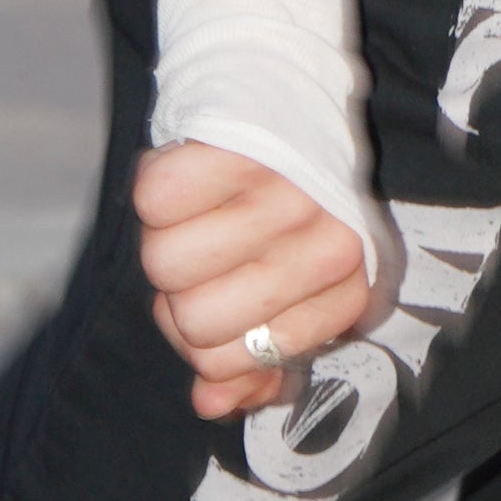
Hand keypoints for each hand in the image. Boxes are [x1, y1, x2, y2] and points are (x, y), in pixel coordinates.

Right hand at [132, 141, 373, 420]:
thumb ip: (254, 362)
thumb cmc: (288, 209)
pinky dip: (160, 194)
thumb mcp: (293, 295)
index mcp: (346, 285)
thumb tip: (209, 403)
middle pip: (195, 324)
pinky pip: (153, 200)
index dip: (214, 342)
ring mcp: (281, 194)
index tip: (230, 309)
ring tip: (199, 224)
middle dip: (183, 301)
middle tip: (207, 267)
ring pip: (165, 267)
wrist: (297, 98)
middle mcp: (324, 243)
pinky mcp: (236, 149)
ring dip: (167, 246)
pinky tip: (190, 186)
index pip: (237, 362)